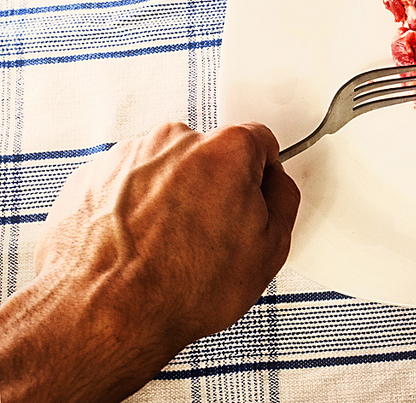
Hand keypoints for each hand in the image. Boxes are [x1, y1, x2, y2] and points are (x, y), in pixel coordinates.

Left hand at [0, 122, 299, 402]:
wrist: (102, 316)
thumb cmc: (179, 289)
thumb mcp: (269, 250)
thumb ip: (283, 199)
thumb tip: (274, 185)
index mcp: (226, 150)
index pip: (258, 142)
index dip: (260, 176)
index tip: (252, 201)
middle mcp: (174, 141)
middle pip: (209, 154)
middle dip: (213, 187)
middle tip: (211, 237)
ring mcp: (128, 157)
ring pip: (165, 170)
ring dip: (171, 199)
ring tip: (167, 250)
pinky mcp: (91, 177)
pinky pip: (126, 185)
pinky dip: (132, 210)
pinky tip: (137, 249)